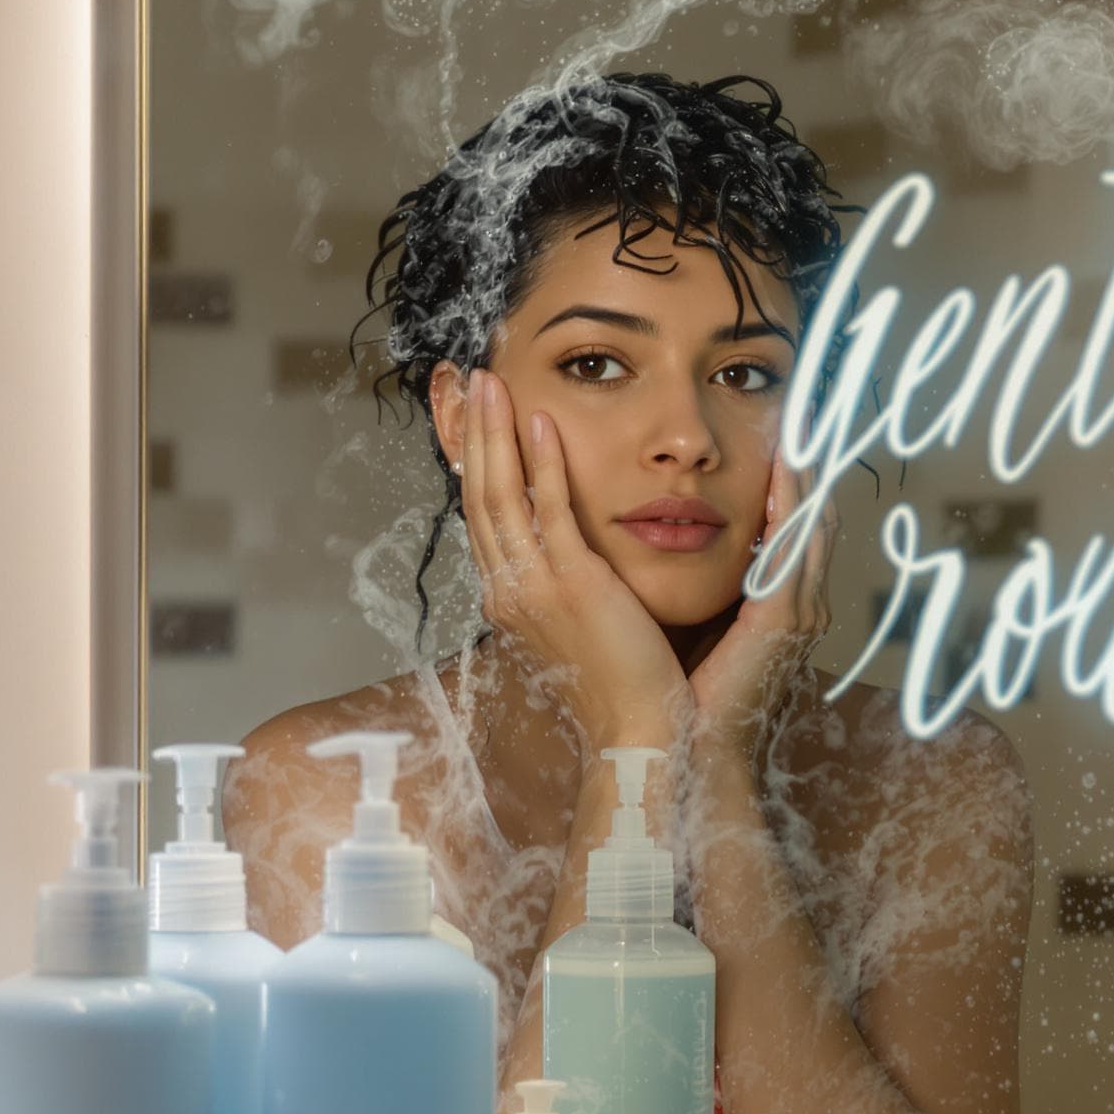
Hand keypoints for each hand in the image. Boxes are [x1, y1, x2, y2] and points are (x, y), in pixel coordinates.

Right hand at [461, 368, 687, 745]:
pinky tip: (539, 421)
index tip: (481, 417)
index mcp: (512, 600)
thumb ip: (570, 586)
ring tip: (490, 383)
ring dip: (493, 433)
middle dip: (474, 434)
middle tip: (473, 380)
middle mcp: (510, 591)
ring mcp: (534, 587)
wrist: (640, 733)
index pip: (485, 517)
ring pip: (499, 495)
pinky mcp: (570, 585)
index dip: (479, 462)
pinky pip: (546, 510)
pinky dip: (538, 462)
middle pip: (478, 496)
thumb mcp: (582, 627)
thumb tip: (573, 557)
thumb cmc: (622, 687)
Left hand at [688, 451, 835, 771]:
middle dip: (805, 467)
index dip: (788, 481)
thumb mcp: (688, 623)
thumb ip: (696, 582)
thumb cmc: (675, 694)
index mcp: (775, 606)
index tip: (776, 433)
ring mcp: (798, 613)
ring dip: (804, 474)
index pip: (789, 529)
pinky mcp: (783, 621)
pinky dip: (792, 504)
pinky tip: (785, 468)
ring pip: (810, 526)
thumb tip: (666, 536)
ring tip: (797, 425)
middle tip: (796, 414)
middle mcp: (797, 605)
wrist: (681, 753)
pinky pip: (794, 549)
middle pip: (809, 519)